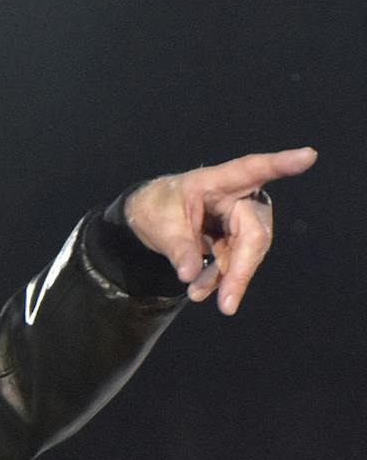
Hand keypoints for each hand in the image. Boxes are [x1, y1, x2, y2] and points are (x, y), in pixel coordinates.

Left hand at [124, 147, 315, 314]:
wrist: (152, 217)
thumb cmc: (159, 208)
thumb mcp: (160, 224)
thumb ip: (177, 248)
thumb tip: (190, 275)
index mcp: (218, 181)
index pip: (252, 169)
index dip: (281, 164)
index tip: (307, 156)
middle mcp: (238, 197)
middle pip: (254, 232)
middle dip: (242, 269)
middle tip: (228, 303)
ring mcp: (241, 219)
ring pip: (249, 252)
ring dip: (228, 278)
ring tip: (197, 295)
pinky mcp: (238, 238)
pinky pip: (236, 262)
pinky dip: (220, 279)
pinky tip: (200, 291)